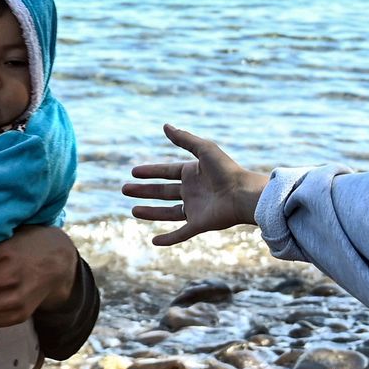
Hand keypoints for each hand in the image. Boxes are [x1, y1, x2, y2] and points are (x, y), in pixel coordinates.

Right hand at [123, 124, 269, 246]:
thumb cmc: (226, 170)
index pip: (166, 172)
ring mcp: (195, 209)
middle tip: (124, 189)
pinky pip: (180, 233)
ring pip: (167, 213)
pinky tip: (154, 241)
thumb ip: (185, 139)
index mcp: (193, 174)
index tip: (134, 172)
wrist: (243, 194)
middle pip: (163, 192)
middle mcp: (192, 191)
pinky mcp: (199, 224)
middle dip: (144, 191)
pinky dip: (168, 239)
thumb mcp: (204, 150)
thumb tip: (165, 126)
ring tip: (133, 211)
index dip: (150, 172)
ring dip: (150, 212)